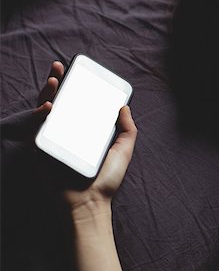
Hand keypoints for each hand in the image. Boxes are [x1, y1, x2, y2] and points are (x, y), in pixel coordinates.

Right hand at [34, 61, 137, 222]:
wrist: (89, 203)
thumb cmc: (107, 180)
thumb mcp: (124, 151)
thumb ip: (128, 130)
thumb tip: (125, 106)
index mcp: (88, 131)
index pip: (82, 104)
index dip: (79, 87)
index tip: (79, 71)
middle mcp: (70, 132)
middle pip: (62, 102)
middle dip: (59, 82)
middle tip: (59, 67)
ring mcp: (55, 139)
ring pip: (47, 111)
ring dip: (47, 92)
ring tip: (53, 81)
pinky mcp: (42, 149)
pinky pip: (38, 128)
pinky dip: (40, 114)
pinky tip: (49, 106)